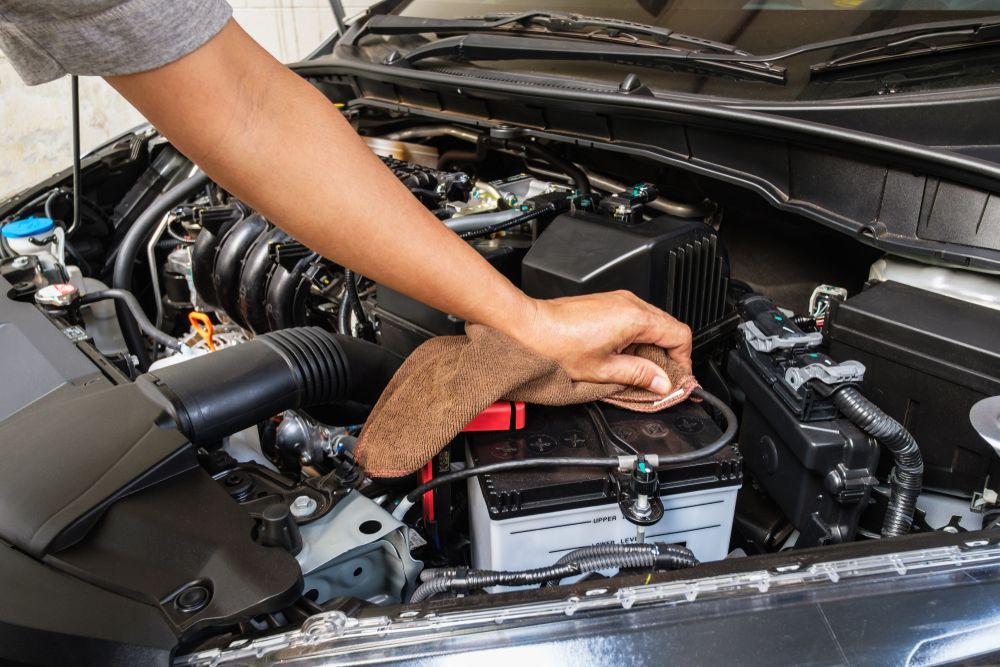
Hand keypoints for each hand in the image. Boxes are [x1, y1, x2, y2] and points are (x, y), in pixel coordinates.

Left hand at [506, 291, 692, 393]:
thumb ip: (639, 375)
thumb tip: (661, 383)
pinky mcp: (608, 302)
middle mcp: (630, 303)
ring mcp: (619, 300)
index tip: (677, 378)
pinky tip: (624, 354)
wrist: (531, 327)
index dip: (684, 360)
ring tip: (639, 368)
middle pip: (669, 327)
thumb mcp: (604, 369)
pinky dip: (638, 336)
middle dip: (670, 354)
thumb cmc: (558, 345)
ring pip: (653, 322)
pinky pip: (636, 318)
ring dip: (653, 346)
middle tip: (661, 378)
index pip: (679, 335)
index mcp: (635, 318)